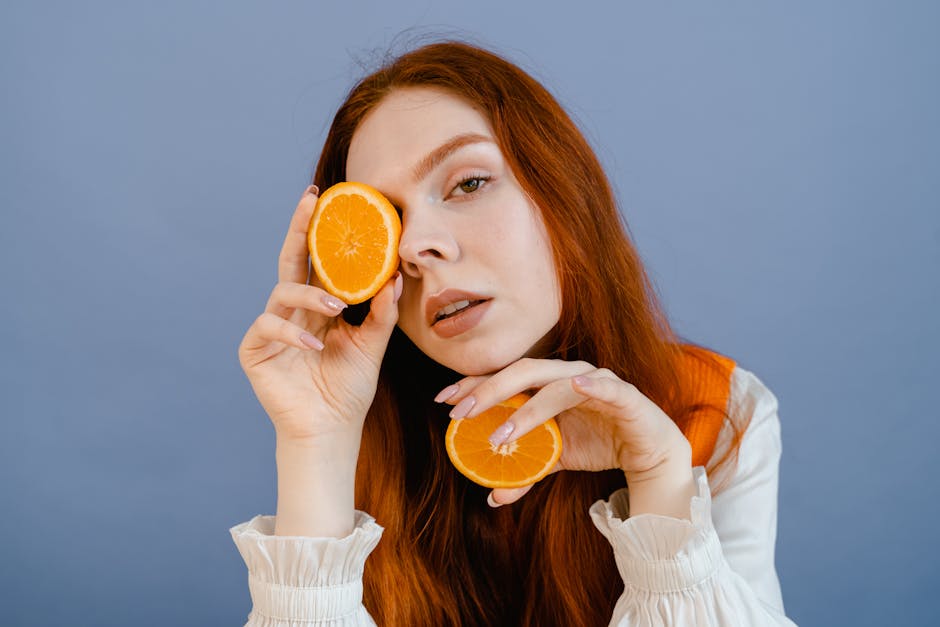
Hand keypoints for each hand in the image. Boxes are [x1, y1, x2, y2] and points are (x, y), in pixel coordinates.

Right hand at [237, 185, 401, 444]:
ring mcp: (272, 328)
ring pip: (283, 291)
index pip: (319, 261)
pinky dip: (293, 332)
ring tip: (336, 307)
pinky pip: (269, 327)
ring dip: (310, 293)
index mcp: (318, 306)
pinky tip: (314, 344)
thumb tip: (396, 275)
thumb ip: (381, 313)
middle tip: (310, 201)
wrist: (330, 430)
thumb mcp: (372, 347)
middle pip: (293, 260)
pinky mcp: (255, 349)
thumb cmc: (348, 389)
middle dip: (300, 229)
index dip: (322, 232)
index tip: (329, 199)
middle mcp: (293, 310)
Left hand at [438, 358, 695, 514]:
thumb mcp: (556, 460)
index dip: (473, 385)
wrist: (648, 451)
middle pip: (522, 372)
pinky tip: (576, 385)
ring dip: (527, 408)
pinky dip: (590, 384)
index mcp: (547, 383)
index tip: (443, 400)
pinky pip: (606, 386)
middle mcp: (567, 374)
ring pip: (556, 384)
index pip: (504, 378)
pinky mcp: (623, 394)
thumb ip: (526, 471)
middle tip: (460, 413)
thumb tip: (492, 496)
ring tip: (502, 432)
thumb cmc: (599, 442)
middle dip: (489, 391)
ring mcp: (595, 380)